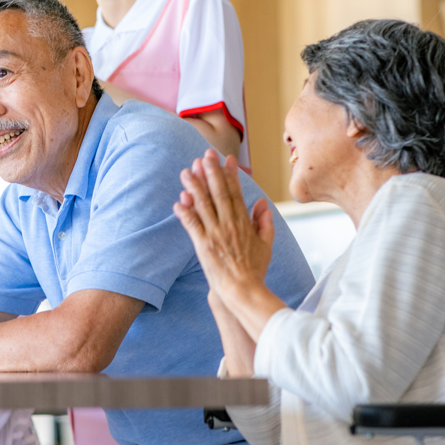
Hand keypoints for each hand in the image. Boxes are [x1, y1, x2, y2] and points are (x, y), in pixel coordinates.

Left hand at [173, 149, 272, 302]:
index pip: (236, 193)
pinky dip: (185, 213)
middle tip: (204, 155)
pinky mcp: (203, 245)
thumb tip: (263, 203)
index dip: (230, 174)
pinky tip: (178, 201)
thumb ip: (264, 222)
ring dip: (194, 187)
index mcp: (244, 222)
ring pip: (203, 205)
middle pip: (219, 193)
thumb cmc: (254, 269)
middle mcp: (229, 224)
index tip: (226, 158)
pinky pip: (193, 225)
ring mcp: (215, 234)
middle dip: (211, 172)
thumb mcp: (266, 244)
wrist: (243, 290)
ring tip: (186, 171)